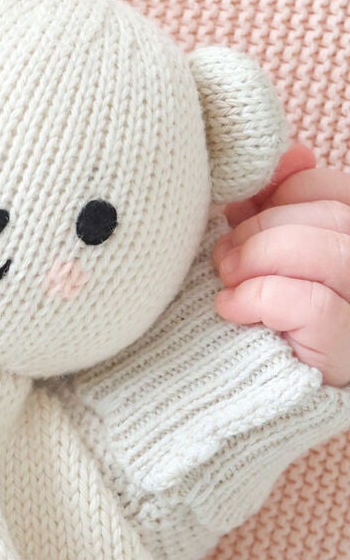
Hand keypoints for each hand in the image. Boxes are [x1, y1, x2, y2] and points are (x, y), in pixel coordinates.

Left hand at [213, 142, 349, 384]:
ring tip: (227, 282)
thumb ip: (274, 208)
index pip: (325, 187)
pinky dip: (260, 300)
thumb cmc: (267, 319)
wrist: (265, 399)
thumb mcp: (273, 254)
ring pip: (327, 253)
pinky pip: (312, 305)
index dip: (273, 196)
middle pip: (328, 215)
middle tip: (222, 258)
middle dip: (259, 229)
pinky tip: (232, 310)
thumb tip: (276, 160)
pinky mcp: (348, 347)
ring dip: (259, 260)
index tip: (235, 219)